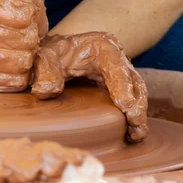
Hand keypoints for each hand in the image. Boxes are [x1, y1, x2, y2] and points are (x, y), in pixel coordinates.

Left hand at [31, 32, 148, 141]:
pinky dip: (132, 116)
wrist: (54, 54)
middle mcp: (116, 59)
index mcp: (103, 47)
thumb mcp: (44, 57)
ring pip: (136, 93)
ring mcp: (119, 74)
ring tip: (137, 135)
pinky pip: (130, 101)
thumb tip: (46, 91)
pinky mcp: (116, 87)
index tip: (125, 105)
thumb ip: (45, 72)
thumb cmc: (51, 53)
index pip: (117, 67)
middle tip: (136, 124)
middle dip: (137, 104)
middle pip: (133, 81)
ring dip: (138, 114)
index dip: (123, 86)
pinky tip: (132, 134)